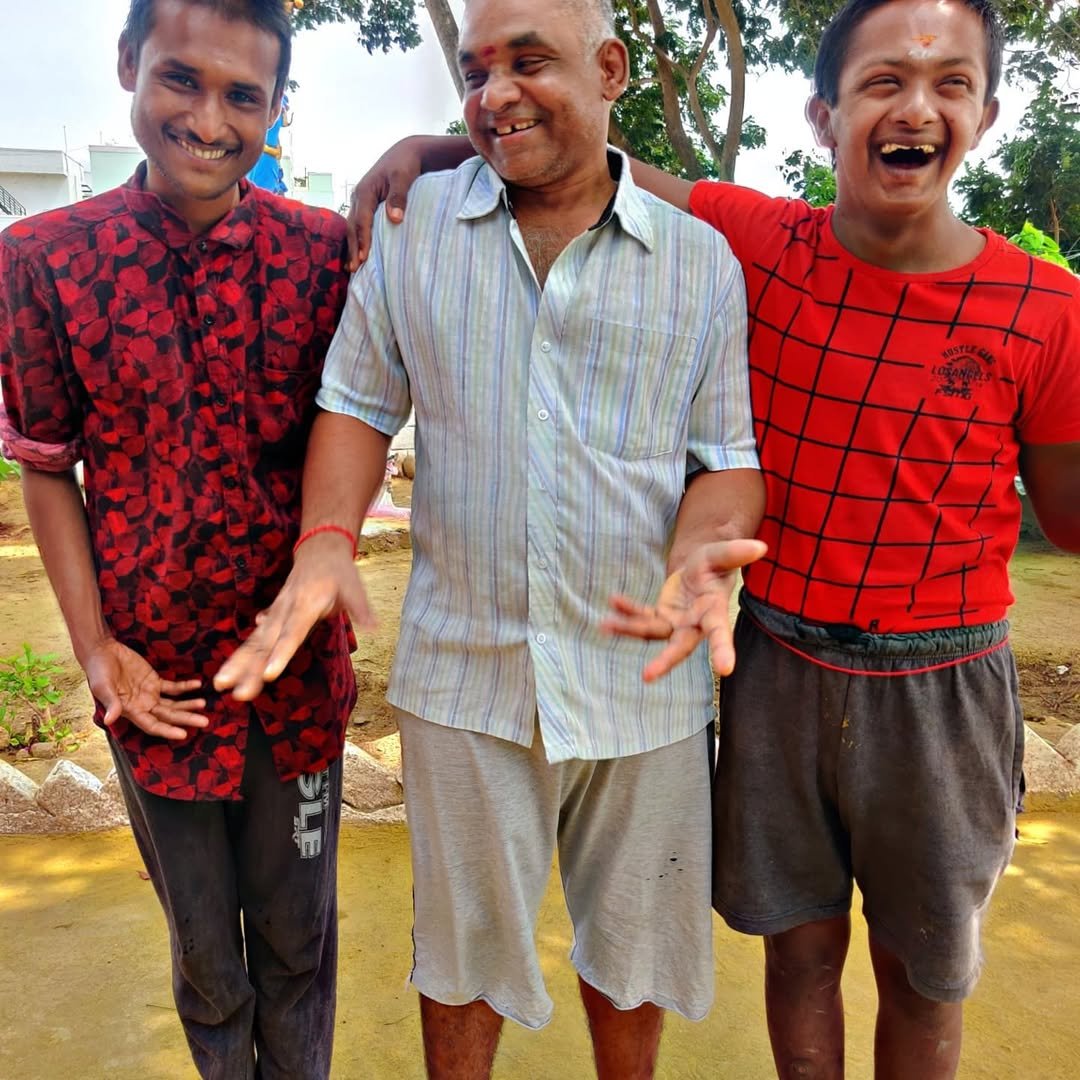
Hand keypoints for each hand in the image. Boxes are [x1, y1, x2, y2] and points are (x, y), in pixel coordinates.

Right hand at [83, 639, 207, 740]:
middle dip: (186, 719)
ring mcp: (150, 694)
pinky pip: (173, 687)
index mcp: (130, 711)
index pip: (152, 725)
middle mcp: (143, 705)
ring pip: (173, 703)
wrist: (102, 652)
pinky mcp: (154, 681)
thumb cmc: (98, 671)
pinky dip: (185, 686)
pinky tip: (197, 684)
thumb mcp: (102, 687)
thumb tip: (111, 720)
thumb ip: (110, 703)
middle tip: (204, 721)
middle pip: (168, 716)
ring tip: (203, 704)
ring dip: (188, 704)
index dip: (167, 731)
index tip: (184, 735)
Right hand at [214, 536, 374, 700]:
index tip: (268, 675)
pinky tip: (229, 671)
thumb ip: (360, 608)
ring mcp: (275, 614)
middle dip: (247, 668)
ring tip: (220, 685)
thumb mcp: (354, 586)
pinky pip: (254, 639)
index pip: (291, 634)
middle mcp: (285, 610)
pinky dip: (240, 655)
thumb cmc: (338, 571)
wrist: (319, 549)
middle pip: (265, 643)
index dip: (280, 654)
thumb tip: (374, 627)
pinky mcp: (271, 617)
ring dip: (236, 664)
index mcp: (305, 605)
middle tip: (233, 691)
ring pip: (253, 642)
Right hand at [346, 138, 421, 270]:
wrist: (405, 154)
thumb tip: (395, 218)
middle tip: (355, 269)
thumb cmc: (406, 165)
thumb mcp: (404, 177)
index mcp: (365, 190)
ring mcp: (360, 202)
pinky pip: (359, 225)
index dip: (362, 239)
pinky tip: (359, 254)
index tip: (364, 257)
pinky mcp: (366, 206)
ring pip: (353, 227)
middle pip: (353, 226)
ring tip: (353, 267)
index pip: (362, 220)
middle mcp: (359, 197)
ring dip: (353, 246)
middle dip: (353, 247)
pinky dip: (358, 240)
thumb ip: (399, 196)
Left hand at [602, 539, 766, 682]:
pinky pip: (641, 617)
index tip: (725, 670)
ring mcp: (674, 624)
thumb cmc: (714, 564)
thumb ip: (736, 553)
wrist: (699, 569)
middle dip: (665, 661)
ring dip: (629, 629)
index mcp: (714, 613)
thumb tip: (760, 547)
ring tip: (607, 624)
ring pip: (651, 632)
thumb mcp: (722, 554)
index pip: (720, 633)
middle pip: (680, 646)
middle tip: (648, 675)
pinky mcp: (659, 617)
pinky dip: (626, 611)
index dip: (722, 650)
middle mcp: (694, 625)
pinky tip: (613, 602)